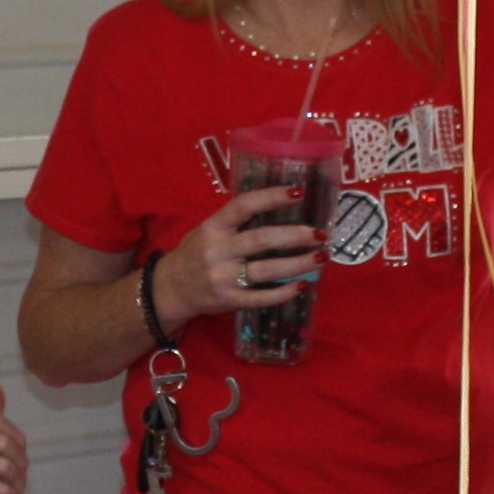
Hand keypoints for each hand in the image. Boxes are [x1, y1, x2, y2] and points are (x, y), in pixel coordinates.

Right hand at [160, 186, 318, 323]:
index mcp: (213, 227)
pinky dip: (284, 292)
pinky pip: (262, 297)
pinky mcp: (230, 300)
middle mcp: (218, 250)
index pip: (244, 206)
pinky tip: (302, 284)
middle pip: (262, 239)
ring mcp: (224, 277)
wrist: (171, 289)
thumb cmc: (196, 253)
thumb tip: (278, 205)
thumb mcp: (208, 230)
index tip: (299, 192)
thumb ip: (235, 221)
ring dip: (299, 263)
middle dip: (296, 236)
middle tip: (321, 233)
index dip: (272, 197)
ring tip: (321, 257)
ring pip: (268, 270)